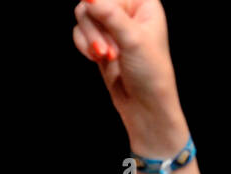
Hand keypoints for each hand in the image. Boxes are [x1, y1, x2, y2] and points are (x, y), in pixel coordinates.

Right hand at [72, 0, 186, 151]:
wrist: (145, 107)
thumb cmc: (150, 74)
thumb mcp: (133, 40)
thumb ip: (110, 14)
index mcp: (144, 3)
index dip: (104, 9)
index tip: (111, 31)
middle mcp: (128, 10)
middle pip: (92, 2)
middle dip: (96, 28)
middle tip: (109, 51)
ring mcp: (112, 26)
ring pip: (83, 16)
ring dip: (90, 38)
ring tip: (107, 57)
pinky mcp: (100, 40)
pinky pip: (79, 32)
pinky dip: (84, 45)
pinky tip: (98, 58)